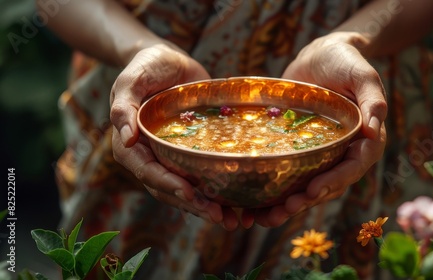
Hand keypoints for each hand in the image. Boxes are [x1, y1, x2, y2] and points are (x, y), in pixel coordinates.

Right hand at [109, 44, 240, 229]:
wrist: (171, 62)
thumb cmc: (148, 66)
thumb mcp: (132, 78)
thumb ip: (124, 105)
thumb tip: (126, 138)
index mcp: (130, 145)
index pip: (147, 171)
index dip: (167, 184)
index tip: (189, 194)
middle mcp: (150, 157)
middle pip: (168, 188)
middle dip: (192, 205)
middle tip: (218, 216)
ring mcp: (170, 158)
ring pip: (185, 190)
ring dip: (206, 207)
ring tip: (232, 220)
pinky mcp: (189, 155)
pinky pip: (200, 177)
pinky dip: (216, 192)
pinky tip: (238, 204)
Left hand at [249, 32, 387, 226]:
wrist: (320, 55)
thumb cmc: (345, 61)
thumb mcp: (361, 73)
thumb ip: (372, 97)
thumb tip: (375, 127)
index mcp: (365, 140)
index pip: (352, 167)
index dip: (334, 181)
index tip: (313, 191)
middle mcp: (344, 152)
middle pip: (329, 184)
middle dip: (308, 200)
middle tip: (285, 209)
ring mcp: (322, 153)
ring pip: (309, 185)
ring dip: (290, 204)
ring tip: (267, 218)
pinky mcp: (301, 150)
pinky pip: (291, 173)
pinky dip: (277, 189)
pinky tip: (256, 203)